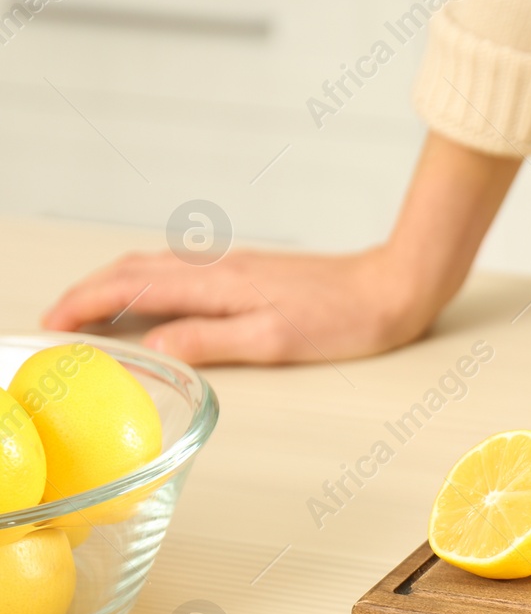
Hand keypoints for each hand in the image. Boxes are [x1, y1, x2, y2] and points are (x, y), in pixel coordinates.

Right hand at [42, 247, 437, 365]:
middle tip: (57, 321)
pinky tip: (155, 301)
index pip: (132, 288)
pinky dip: (150, 284)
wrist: (394, 287)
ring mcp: (237, 267)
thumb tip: (154, 346)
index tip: (53, 325)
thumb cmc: (346, 319)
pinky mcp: (254, 273)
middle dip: (88, 292)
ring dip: (115, 285)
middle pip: (135, 271)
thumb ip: (211, 341)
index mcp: (220, 285)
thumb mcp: (276, 340)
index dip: (86, 305)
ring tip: (92, 311)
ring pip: (157, 268)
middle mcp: (221, 268)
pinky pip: (183, 272)